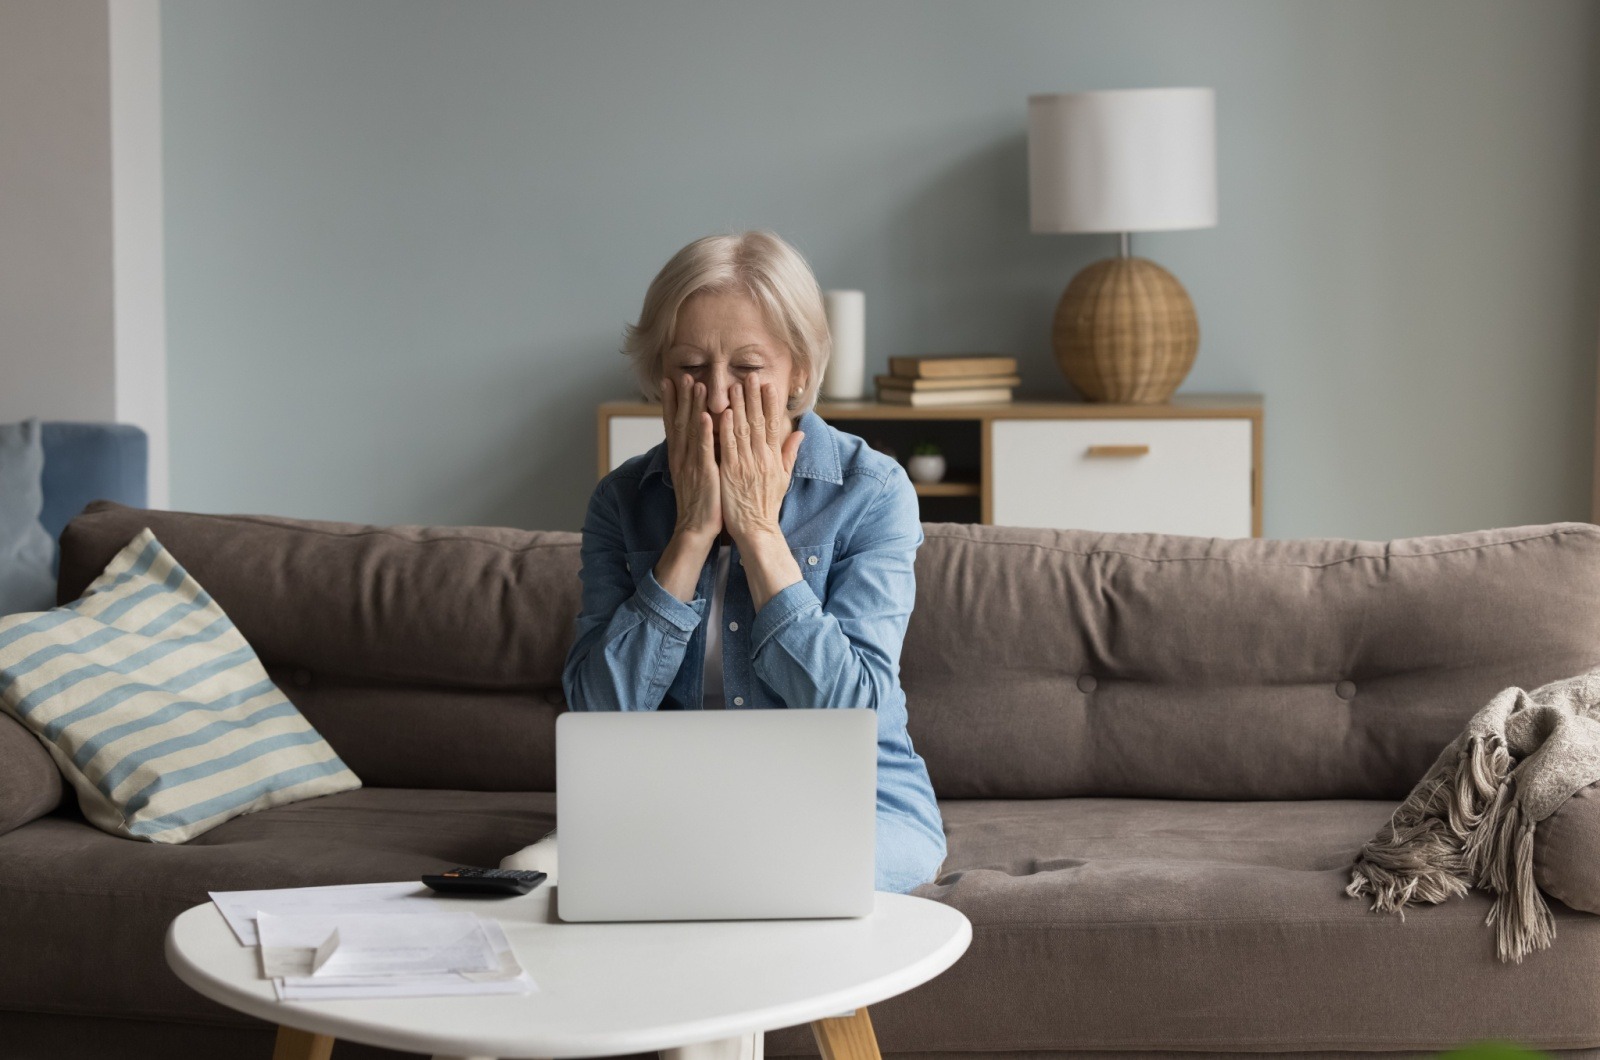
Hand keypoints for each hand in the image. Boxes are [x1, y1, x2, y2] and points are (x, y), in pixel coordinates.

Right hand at [661, 373, 721, 540]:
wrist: (695, 529)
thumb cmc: (700, 503)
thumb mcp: (694, 474)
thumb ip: (697, 454)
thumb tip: (701, 436)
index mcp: (680, 457)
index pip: (674, 423)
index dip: (672, 402)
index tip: (671, 381)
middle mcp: (682, 457)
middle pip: (679, 421)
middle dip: (681, 397)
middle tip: (682, 375)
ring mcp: (691, 464)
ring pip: (691, 430)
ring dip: (692, 406)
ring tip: (695, 384)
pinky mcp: (704, 473)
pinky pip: (703, 450)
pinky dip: (704, 432)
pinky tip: (705, 416)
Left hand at [716, 375, 802, 545]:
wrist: (757, 529)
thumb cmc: (768, 504)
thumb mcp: (784, 477)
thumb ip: (790, 452)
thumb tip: (800, 432)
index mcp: (773, 457)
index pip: (772, 424)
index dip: (770, 403)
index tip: (768, 385)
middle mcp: (761, 458)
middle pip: (757, 422)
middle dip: (753, 398)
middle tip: (750, 376)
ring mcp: (746, 464)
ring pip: (741, 430)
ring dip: (737, 407)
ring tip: (734, 387)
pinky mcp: (730, 473)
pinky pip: (728, 446)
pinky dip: (724, 429)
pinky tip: (721, 413)